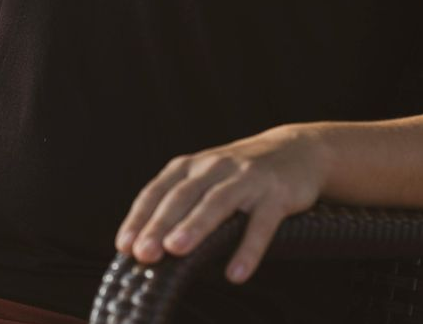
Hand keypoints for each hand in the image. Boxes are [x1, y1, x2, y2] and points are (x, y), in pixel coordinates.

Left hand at [113, 126, 326, 284]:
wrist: (297, 150)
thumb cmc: (239, 174)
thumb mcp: (206, 179)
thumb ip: (180, 204)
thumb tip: (147, 244)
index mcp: (191, 166)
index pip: (158, 191)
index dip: (140, 218)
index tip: (124, 245)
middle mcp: (214, 167)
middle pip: (182, 196)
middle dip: (160, 225)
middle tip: (144, 253)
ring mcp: (247, 178)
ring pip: (217, 202)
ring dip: (195, 226)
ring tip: (176, 250)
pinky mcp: (277, 194)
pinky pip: (261, 224)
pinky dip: (248, 248)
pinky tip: (235, 273)